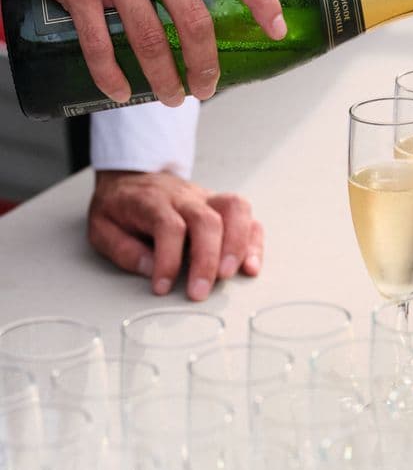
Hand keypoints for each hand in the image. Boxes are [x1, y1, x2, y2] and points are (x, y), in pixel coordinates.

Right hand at [0, 0, 286, 107]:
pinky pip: (99, 43)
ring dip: (163, 80)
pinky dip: (111, 76)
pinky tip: (120, 91)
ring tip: (170, 97)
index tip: (277, 30)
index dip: (262, 0)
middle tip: (205, 89)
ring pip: (149, 41)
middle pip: (193, 23)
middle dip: (204, 66)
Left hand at [88, 171, 263, 300]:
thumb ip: (122, 249)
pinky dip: (254, 244)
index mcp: (152, 201)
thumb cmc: (121, 207)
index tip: (161, 287)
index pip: (168, 225)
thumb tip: (151, 269)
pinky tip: (250, 267)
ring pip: (236, 210)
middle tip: (199, 291)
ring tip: (229, 275)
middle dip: (207, 259)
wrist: (134, 178)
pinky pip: (248, 219)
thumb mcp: (102, 227)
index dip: (168, 258)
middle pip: (207, 220)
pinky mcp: (223, 208)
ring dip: (237, 246)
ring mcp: (208, 200)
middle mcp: (185, 197)